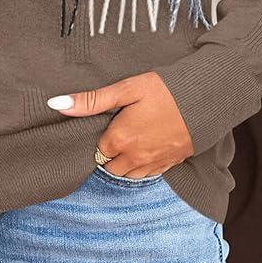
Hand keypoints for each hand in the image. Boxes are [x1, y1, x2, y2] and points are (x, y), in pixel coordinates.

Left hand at [47, 70, 193, 177]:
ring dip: (125, 161)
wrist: (205, 98)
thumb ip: (92, 100)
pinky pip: (148, 174)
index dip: (102, 134)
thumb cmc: (165, 89)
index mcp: (120, 139)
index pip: (98, 148)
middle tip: (120, 129)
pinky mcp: (170, 164)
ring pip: (128, 174)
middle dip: (111, 152)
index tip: (110, 122)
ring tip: (133, 137)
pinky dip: (143, 165)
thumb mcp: (127, 89)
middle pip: (110, 165)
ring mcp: (153, 164)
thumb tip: (56, 104)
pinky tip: (149, 146)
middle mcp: (134, 157)